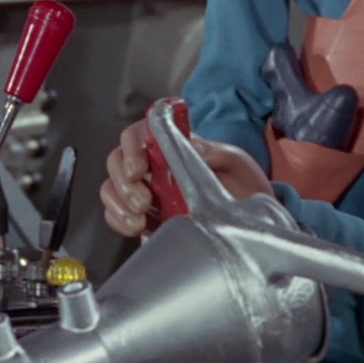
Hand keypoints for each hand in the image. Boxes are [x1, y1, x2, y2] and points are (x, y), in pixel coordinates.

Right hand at [99, 118, 275, 236]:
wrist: (250, 223)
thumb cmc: (244, 185)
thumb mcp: (234, 163)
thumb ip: (209, 152)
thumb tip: (186, 146)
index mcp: (174, 145)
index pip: (140, 134)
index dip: (132, 149)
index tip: (139, 169)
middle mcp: (155, 165)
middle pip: (117, 160)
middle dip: (124, 182)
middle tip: (144, 202)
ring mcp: (146, 191)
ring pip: (112, 187)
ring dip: (119, 203)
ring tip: (139, 220)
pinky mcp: (143, 217)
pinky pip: (116, 214)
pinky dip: (118, 220)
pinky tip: (134, 228)